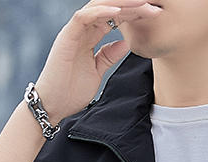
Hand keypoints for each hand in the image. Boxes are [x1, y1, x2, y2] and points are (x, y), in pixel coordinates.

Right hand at [34, 1, 162, 120]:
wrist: (53, 106)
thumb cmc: (71, 91)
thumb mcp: (97, 72)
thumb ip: (108, 56)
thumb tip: (125, 43)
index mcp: (90, 37)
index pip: (114, 18)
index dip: (133, 14)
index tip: (154, 15)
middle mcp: (82, 31)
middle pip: (109, 9)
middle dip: (132, 6)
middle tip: (154, 6)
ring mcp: (74, 32)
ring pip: (98, 8)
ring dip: (120, 4)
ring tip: (141, 4)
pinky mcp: (66, 37)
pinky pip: (84, 18)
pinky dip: (101, 12)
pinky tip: (118, 11)